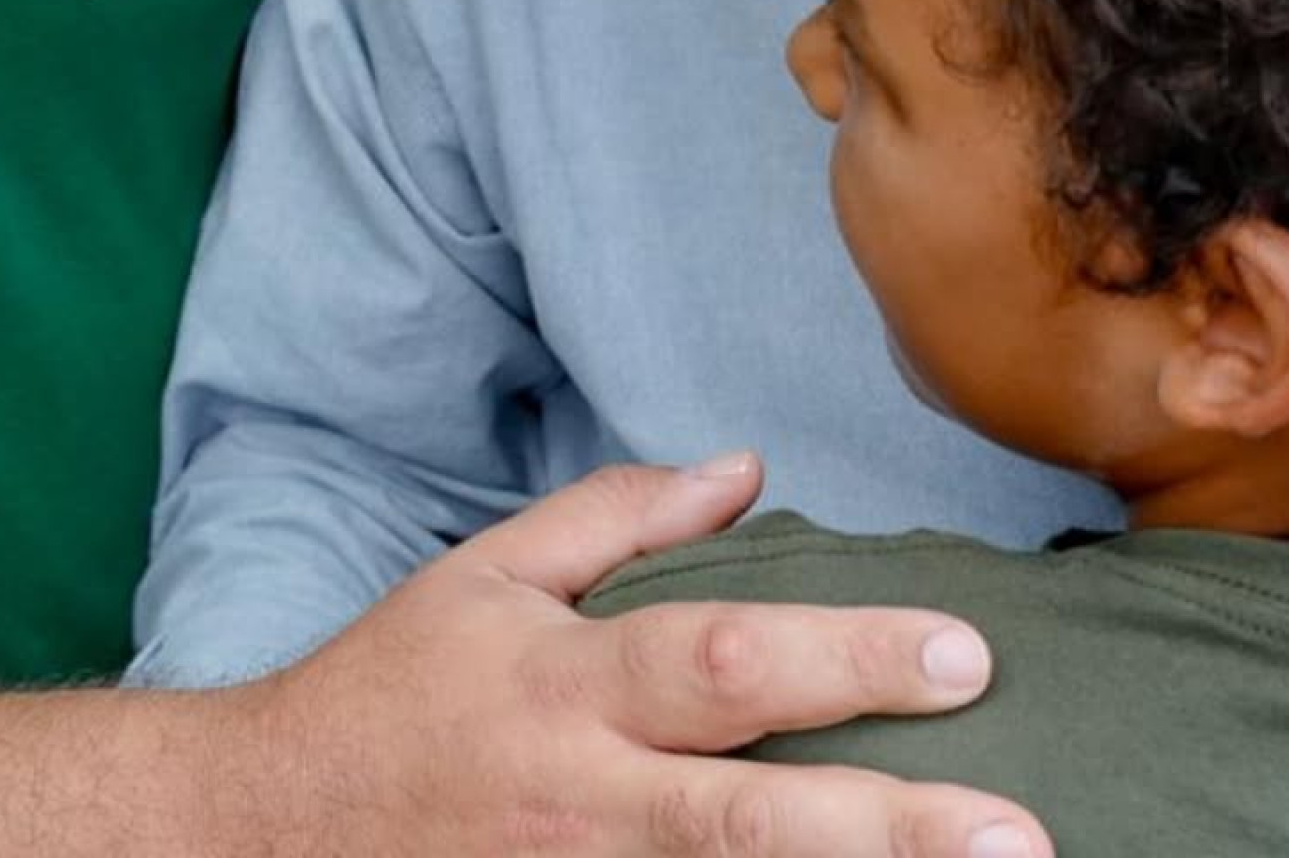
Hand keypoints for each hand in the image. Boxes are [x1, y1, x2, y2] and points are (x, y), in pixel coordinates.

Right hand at [245, 453, 1050, 857]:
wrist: (266, 835)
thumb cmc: (396, 690)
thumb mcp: (489, 574)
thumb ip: (620, 516)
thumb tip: (745, 468)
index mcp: (571, 684)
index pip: (727, 666)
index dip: (846, 660)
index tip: (965, 655)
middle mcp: (584, 799)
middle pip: (751, 817)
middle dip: (891, 828)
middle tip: (1022, 833)